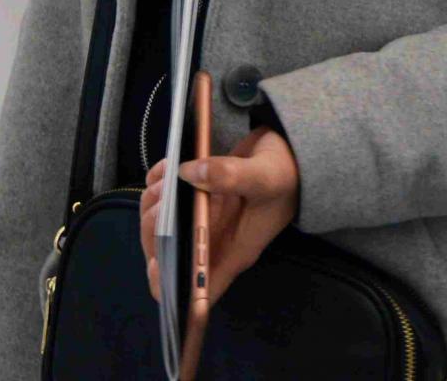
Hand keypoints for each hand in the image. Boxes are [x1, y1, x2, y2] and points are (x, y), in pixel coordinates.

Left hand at [139, 127, 299, 310]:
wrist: (293, 156)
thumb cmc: (286, 176)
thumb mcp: (266, 176)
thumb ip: (231, 176)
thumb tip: (188, 174)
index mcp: (231, 252)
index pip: (197, 291)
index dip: (172, 287)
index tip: (157, 261)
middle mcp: (212, 241)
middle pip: (166, 254)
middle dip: (154, 228)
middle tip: (164, 197)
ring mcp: (201, 220)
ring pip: (158, 225)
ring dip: (152, 203)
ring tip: (167, 179)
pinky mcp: (194, 197)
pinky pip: (162, 197)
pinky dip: (156, 183)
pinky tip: (167, 167)